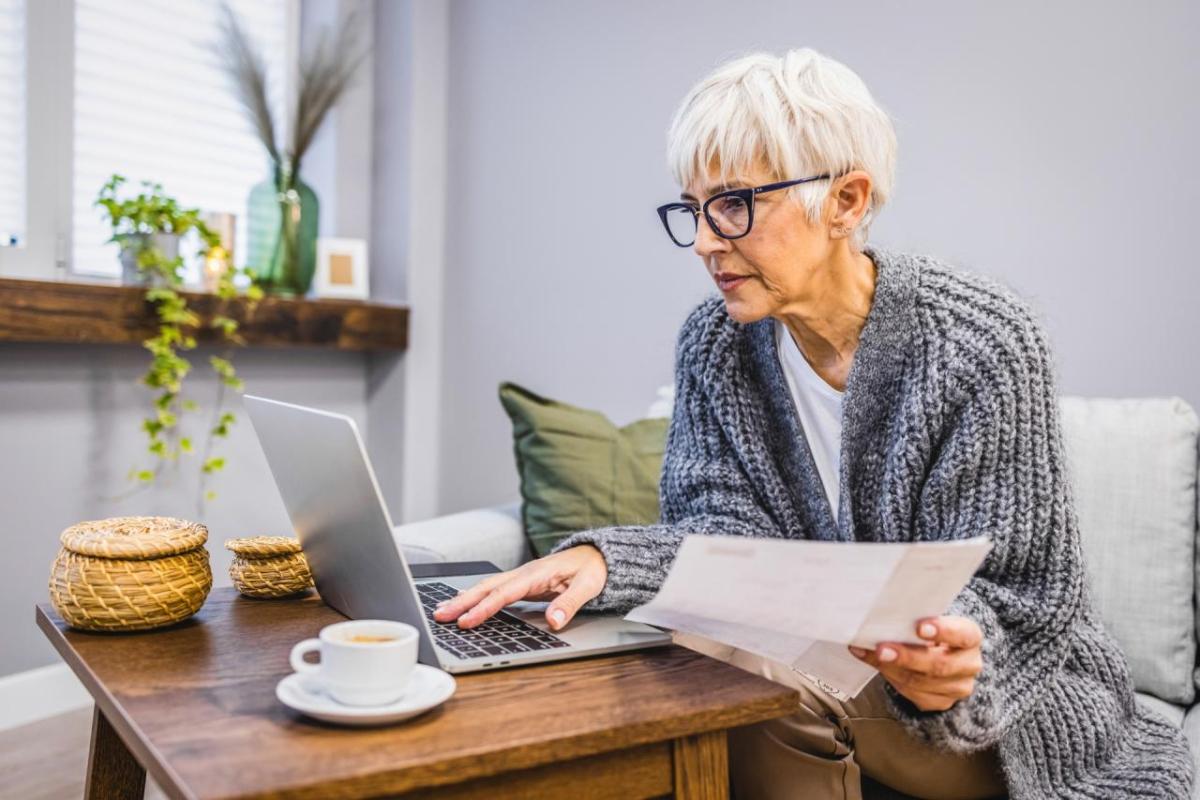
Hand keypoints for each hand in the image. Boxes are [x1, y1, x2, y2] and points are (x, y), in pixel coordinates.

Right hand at [431, 545, 607, 631]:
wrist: (597, 556)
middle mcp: (524, 573)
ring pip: (486, 587)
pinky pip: (494, 590)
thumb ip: (570, 603)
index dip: (484, 608)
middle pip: (487, 587)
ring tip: (442, 612)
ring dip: (464, 599)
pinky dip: (475, 597)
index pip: (504, 594)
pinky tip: (463, 605)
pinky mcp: (522, 583)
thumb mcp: (589, 586)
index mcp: (536, 574)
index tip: (466, 621)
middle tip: (440, 616)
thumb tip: (555, 621)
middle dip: (462, 602)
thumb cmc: (592, 570)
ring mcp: (521, 577)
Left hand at [848, 615, 982, 711]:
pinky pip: (913, 694)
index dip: (943, 631)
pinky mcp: (942, 702)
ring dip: (891, 668)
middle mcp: (969, 664)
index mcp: (970, 637)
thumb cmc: (931, 632)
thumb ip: (914, 620)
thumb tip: (882, 619)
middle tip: (881, 649)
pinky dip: (891, 678)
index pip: (962, 634)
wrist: (941, 655)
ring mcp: (958, 687)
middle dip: (907, 657)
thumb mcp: (930, 620)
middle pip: (939, 665)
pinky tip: (876, 665)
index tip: (919, 627)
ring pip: (921, 682)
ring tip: (870, 655)